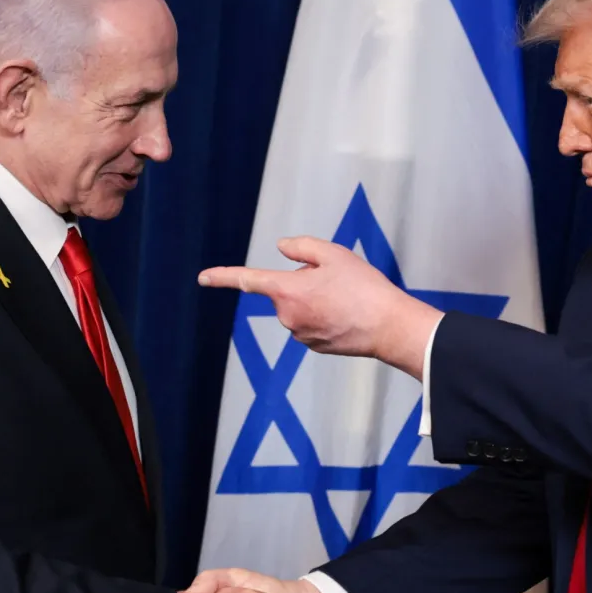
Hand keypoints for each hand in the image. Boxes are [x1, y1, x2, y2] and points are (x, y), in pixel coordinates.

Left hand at [198, 237, 442, 379]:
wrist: (389, 327)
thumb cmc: (364, 288)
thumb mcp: (334, 254)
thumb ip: (302, 246)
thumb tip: (282, 247)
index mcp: (287, 290)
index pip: (248, 280)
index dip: (223, 276)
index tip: (203, 277)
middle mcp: (287, 316)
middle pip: (285, 290)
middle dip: (302, 281)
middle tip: (336, 280)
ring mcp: (300, 334)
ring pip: (299, 307)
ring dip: (315, 299)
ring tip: (347, 298)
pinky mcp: (314, 346)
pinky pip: (311, 323)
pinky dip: (324, 316)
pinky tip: (347, 314)